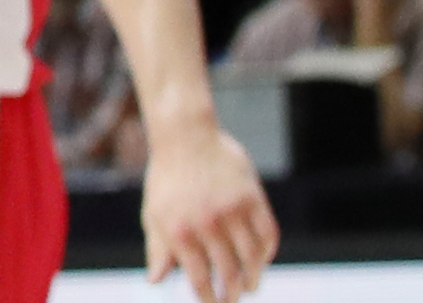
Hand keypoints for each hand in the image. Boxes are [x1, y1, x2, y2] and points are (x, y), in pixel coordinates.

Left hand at [137, 109, 278, 298]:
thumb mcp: (154, 214)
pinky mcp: (252, 197)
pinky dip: (267, 252)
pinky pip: (268, 234)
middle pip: (229, 273)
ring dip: (253, 278)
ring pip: (252, 258)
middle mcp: (207, 223)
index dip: (209, 299)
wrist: (185, 136)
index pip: (200, 279)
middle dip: (232, 293)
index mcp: (179, 230)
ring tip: (250, 286)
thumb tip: (155, 282)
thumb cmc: (166, 180)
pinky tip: (261, 260)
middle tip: (233, 299)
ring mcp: (232, 210)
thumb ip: (158, 250)